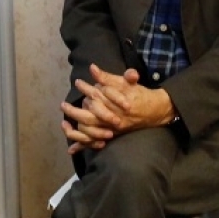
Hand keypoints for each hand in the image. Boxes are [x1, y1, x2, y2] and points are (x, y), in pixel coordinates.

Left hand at [60, 64, 174, 154]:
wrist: (155, 111)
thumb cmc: (140, 95)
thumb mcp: (127, 83)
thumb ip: (109, 77)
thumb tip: (92, 68)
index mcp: (113, 103)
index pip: (94, 96)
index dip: (85, 89)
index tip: (77, 82)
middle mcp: (110, 117)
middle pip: (87, 116)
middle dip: (73, 111)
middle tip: (63, 105)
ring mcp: (110, 128)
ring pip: (89, 132)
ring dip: (75, 130)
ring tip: (64, 124)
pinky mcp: (111, 135)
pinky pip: (95, 143)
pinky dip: (83, 146)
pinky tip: (72, 149)